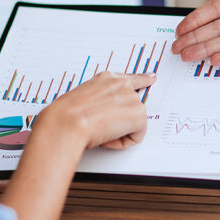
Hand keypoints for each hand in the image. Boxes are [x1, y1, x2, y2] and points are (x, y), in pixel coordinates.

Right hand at [36, 72, 155, 149]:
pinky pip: (136, 136)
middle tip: (102, 128)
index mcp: (106, 78)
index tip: (152, 77)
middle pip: (133, 107)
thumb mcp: (83, 98)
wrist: (68, 122)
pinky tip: (107, 137)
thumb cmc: (67, 113)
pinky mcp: (138, 114)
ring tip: (100, 131)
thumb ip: (99, 100)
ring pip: (133, 123)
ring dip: (120, 131)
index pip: (131, 78)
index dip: (143, 79)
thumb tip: (102, 114)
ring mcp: (131, 98)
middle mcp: (121, 85)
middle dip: (122, 120)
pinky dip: (123, 142)